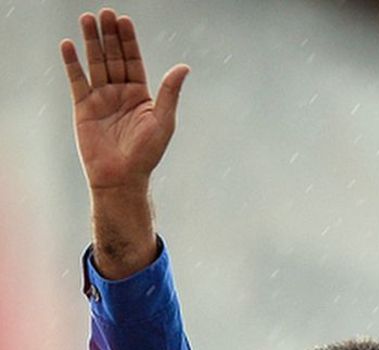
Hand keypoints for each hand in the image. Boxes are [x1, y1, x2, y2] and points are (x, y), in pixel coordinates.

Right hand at [60, 8, 188, 191]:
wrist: (122, 177)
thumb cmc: (146, 153)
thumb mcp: (163, 121)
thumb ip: (170, 92)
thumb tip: (184, 67)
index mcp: (141, 95)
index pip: (133, 60)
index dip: (129, 41)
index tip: (124, 20)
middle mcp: (120, 93)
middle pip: (114, 57)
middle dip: (109, 35)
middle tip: (104, 12)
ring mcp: (101, 98)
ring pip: (95, 64)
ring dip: (91, 42)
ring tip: (87, 19)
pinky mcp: (83, 107)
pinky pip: (77, 80)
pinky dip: (72, 63)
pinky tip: (69, 45)